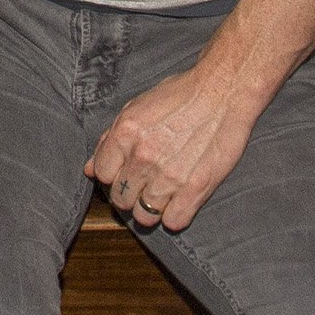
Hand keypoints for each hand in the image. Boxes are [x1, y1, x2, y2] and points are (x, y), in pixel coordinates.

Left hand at [86, 53, 267, 231]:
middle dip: (129, 194)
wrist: (224, 92)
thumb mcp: (137, 107)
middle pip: (120, 199)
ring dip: (150, 208)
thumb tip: (89, 169)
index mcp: (126, 133)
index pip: (102, 175)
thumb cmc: (181, 95)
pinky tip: (180, 201)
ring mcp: (169, 176)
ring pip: (144, 216)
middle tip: (145, 183)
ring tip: (163, 193)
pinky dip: (175, 216)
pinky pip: (173, 222)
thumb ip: (110, 139)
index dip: (113, 175)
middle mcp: (143, 157)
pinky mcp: (196, 189)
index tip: (125, 172)